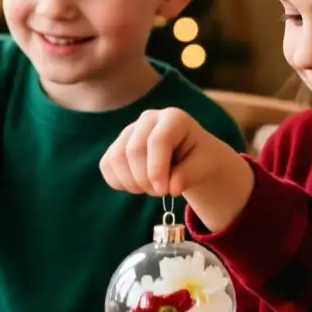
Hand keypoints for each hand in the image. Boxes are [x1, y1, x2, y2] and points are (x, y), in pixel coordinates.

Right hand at [100, 107, 253, 232]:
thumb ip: (189, 175)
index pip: (157, 141)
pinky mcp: (117, 146)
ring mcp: (129, 131)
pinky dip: (120, 183)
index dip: (157, 169)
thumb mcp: (205, 166)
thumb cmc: (200, 159)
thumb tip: (171, 187)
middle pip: (134, 150)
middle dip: (145, 179)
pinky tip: (138, 186)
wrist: (191, 158)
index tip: (164, 192)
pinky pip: (107, 165)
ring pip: (116, 158)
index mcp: (173, 118)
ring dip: (132, 183)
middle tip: (161, 193)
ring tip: (151, 190)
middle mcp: (148, 119)